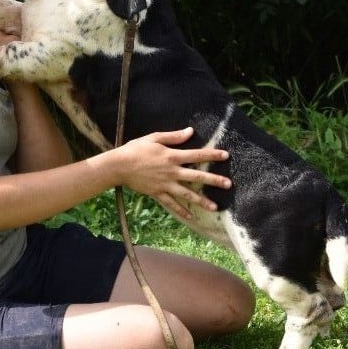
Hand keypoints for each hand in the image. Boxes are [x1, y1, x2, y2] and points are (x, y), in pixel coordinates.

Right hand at [116, 127, 230, 216]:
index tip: (225, 155)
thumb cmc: (136, 149)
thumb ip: (174, 136)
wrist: (119, 166)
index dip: (211, 155)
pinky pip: (172, 204)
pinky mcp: (157, 193)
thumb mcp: (154, 138)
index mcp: (172, 156)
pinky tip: (191, 217)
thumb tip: (190, 131)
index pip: (196, 155)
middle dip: (214, 180)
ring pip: (187, 194)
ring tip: (215, 207)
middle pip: (196, 177)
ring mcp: (165, 184)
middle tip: (229, 185)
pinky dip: (181, 211)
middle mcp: (172, 171)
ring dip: (201, 201)